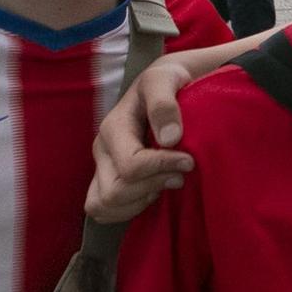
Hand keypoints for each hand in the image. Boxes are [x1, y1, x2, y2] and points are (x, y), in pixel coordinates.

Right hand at [86, 56, 198, 222]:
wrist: (163, 86)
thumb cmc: (165, 82)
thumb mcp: (165, 80)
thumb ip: (164, 104)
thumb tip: (169, 139)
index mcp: (112, 129)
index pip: (131, 166)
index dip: (163, 167)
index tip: (190, 160)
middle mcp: (102, 151)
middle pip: (115, 192)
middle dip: (152, 186)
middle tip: (180, 175)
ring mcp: (102, 168)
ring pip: (106, 206)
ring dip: (140, 201)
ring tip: (165, 182)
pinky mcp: (108, 181)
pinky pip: (106, 212)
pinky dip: (131, 209)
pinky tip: (153, 191)